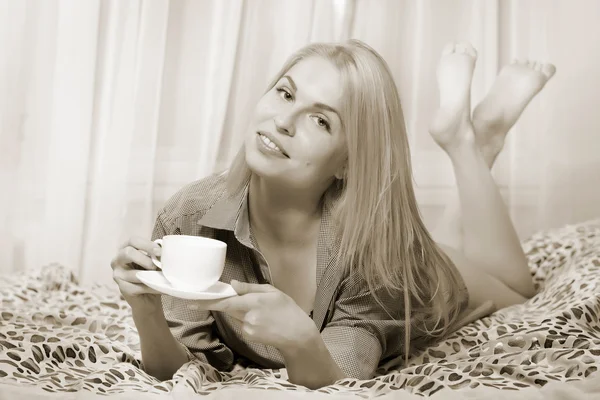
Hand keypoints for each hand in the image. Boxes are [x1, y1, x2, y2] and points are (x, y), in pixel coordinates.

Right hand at [110, 236, 162, 313]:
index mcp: (125, 249)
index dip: (147, 245)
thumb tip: (165, 251)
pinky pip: (140, 286)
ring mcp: (118, 275)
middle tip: (156, 266)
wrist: (148, 298)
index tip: (160, 252)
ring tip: (162, 278)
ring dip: (151, 276)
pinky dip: (153, 287)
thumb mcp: (152, 261)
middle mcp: (117, 260)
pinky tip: (161, 288)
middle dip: (145, 259)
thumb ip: (155, 255)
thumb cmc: (150, 274)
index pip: (133, 240)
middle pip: (128, 253)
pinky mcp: (123, 288)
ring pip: (135, 273)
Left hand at [188, 281, 317, 350]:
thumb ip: (250, 288)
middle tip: (237, 299)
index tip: (191, 301)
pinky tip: (262, 321)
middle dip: (227, 302)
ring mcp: (247, 329)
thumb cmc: (288, 310)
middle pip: (228, 308)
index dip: (207, 302)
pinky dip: (247, 319)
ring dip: (241, 311)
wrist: (297, 335)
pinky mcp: (248, 337)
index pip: (225, 303)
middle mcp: (248, 317)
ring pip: (235, 315)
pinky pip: (241, 324)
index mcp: (255, 302)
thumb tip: (232, 285)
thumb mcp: (273, 292)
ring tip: (263, 312)